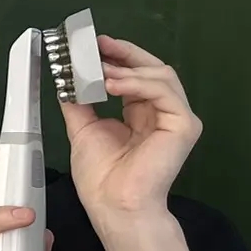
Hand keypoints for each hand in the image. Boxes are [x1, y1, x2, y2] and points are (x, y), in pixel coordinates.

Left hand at [62, 36, 201, 228]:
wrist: (113, 206)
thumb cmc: (101, 177)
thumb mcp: (82, 129)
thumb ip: (78, 101)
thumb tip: (66, 76)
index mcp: (141, 112)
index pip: (135, 74)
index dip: (116, 57)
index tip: (90, 44)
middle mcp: (162, 112)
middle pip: (152, 68)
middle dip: (124, 53)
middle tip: (97, 44)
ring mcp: (176, 118)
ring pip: (160, 75)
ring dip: (127, 68)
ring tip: (100, 70)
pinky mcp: (184, 126)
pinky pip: (164, 92)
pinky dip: (137, 83)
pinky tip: (113, 84)